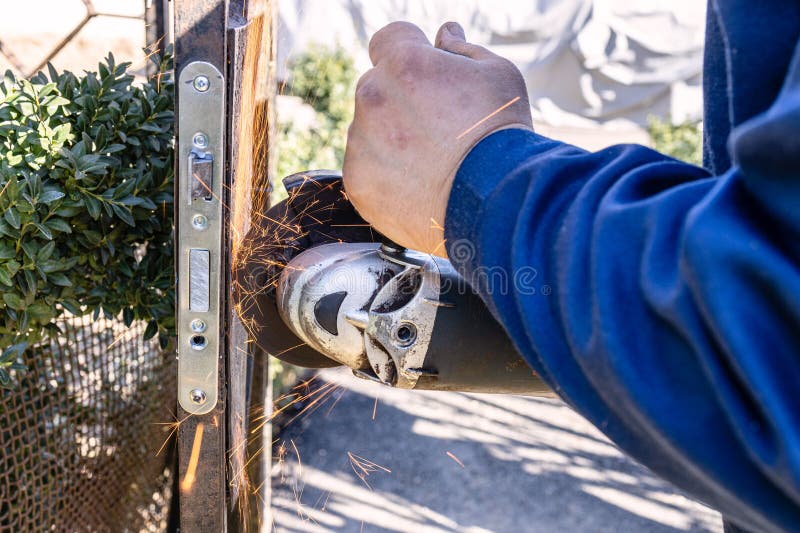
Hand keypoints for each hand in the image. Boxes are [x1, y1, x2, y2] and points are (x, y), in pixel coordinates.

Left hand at [343, 21, 531, 254]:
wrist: (495, 202)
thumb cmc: (501, 135)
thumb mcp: (497, 75)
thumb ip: (462, 50)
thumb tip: (446, 34)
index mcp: (404, 63)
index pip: (388, 40)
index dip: (410, 53)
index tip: (426, 75)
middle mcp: (373, 97)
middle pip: (377, 86)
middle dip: (401, 99)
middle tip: (438, 127)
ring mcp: (361, 142)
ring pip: (369, 130)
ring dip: (390, 138)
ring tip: (431, 161)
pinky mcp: (357, 182)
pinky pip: (365, 168)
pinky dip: (385, 174)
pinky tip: (418, 183)